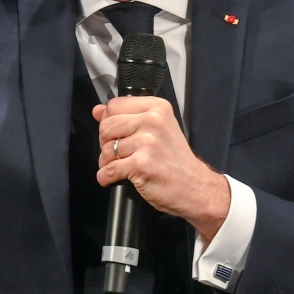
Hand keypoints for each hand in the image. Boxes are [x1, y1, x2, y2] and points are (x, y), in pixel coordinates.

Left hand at [94, 97, 229, 241]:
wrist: (196, 188)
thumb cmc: (175, 160)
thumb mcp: (157, 129)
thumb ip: (126, 116)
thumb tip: (97, 110)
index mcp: (156, 108)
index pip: (114, 105)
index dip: (109, 121)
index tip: (117, 133)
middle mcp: (153, 121)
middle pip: (106, 126)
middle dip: (106, 142)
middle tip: (119, 153)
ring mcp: (147, 143)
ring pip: (106, 148)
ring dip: (107, 162)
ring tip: (121, 166)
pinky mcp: (141, 164)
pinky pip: (109, 169)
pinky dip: (106, 177)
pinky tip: (113, 178)